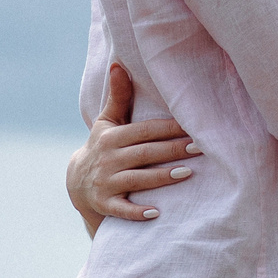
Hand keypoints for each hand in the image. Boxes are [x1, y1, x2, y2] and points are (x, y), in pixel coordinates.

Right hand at [68, 64, 202, 234]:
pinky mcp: (104, 203)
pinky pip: (122, 209)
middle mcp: (108, 158)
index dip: (169, 128)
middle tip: (201, 147)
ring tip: (187, 173)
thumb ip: (118, 96)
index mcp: (112, 137)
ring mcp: (105, 182)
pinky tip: (156, 213)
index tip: (194, 126)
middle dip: (173, 150)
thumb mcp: (106, 122)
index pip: (145, 131)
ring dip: (162, 177)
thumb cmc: (103, 147)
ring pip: (137, 178)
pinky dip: (137, 212)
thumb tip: (118, 64)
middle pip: (145, 153)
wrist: (77, 183)